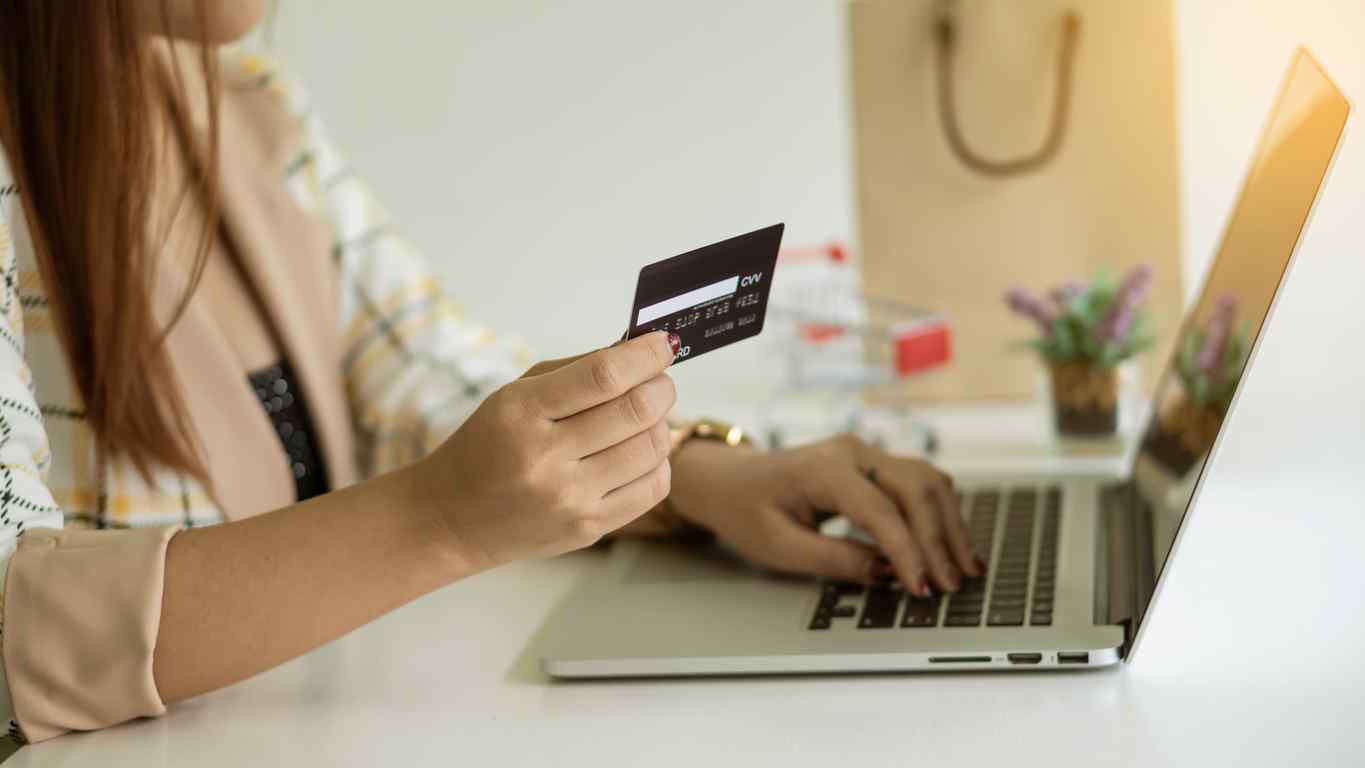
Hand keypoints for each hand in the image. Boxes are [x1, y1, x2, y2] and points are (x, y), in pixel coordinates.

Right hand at [417, 331, 681, 568]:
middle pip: (637, 411)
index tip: (663, 344)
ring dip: (660, 423)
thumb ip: (577, 370)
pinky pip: (652, 488)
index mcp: (522, 413)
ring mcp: (570, 499)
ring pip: (652, 448)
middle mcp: (547, 458)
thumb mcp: (514, 395)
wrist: (450, 518)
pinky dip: (658, 462)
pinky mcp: (588, 528)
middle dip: (660, 387)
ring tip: (644, 417)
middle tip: (659, 380)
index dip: (645, 356)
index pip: (603, 376)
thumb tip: (638, 351)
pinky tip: (639, 451)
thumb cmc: (487, 447)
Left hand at [666, 434, 982, 595]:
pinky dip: (939, 513)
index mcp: (824, 468)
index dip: (907, 551)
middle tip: (951, 584)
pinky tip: (950, 545)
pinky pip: (919, 484)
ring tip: (964, 568)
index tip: (922, 586)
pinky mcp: (875, 465)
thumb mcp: (779, 546)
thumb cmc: (747, 511)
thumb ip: (834, 559)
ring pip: (927, 482)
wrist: (730, 481)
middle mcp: (853, 452)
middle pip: (916, 488)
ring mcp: (867, 454)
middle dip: (938, 539)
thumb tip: (886, 573)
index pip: (881, 509)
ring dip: (948, 525)